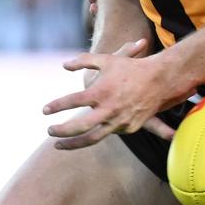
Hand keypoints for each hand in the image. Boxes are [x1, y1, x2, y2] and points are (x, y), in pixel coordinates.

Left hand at [43, 41, 194, 149]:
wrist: (160, 79)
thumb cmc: (130, 68)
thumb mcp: (107, 59)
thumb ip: (84, 60)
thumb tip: (65, 65)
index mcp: (101, 91)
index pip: (72, 101)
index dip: (56, 106)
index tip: (44, 110)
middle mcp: (109, 108)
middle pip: (79, 126)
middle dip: (61, 131)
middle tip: (49, 130)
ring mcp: (119, 120)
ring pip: (91, 139)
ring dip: (73, 144)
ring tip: (58, 145)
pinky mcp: (129, 128)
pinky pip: (109, 133)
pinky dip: (97, 134)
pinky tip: (88, 134)